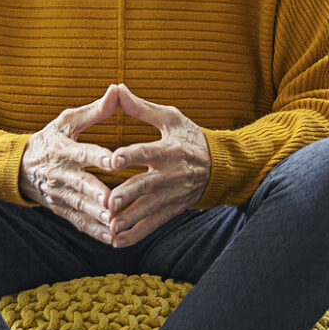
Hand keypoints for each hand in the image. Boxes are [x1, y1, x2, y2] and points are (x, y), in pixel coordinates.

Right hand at [17, 86, 125, 240]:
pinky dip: (93, 230)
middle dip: (96, 192)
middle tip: (113, 201)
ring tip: (115, 223)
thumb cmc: (51, 139)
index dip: (97, 156)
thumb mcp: (67, 121)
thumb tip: (116, 90)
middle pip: (79, 183)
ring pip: (79, 206)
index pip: (82, 152)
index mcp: (63, 149)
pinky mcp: (59, 208)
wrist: (17, 166)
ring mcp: (58, 193)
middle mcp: (59, 173)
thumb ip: (94, 110)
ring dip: (96, 215)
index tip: (114, 160)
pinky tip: (112, 238)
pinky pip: (77, 221)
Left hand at [103, 84, 211, 248]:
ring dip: (128, 219)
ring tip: (109, 226)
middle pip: (145, 185)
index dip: (130, 156)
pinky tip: (116, 241)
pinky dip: (136, 234)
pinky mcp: (172, 209)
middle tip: (108, 202)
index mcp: (169, 149)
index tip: (112, 159)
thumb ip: (142, 108)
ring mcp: (172, 194)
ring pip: (147, 209)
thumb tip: (117, 88)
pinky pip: (153, 224)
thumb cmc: (190, 137)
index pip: (146, 152)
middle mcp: (170, 174)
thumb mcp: (170, 118)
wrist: (220, 166)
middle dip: (127, 195)